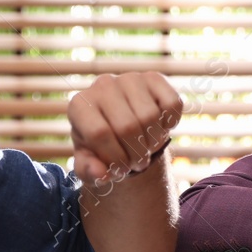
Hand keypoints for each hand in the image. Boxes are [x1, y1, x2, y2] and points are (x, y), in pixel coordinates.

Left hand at [67, 72, 182, 183]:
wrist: (120, 126)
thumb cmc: (101, 146)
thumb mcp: (89, 163)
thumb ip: (89, 171)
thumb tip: (101, 174)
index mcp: (79, 105)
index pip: (99, 134)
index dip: (115, 159)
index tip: (121, 170)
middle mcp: (102, 85)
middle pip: (127, 127)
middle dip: (136, 155)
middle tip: (137, 163)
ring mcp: (129, 78)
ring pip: (150, 116)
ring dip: (153, 143)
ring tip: (146, 149)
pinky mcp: (154, 77)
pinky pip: (172, 104)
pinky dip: (170, 124)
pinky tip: (160, 129)